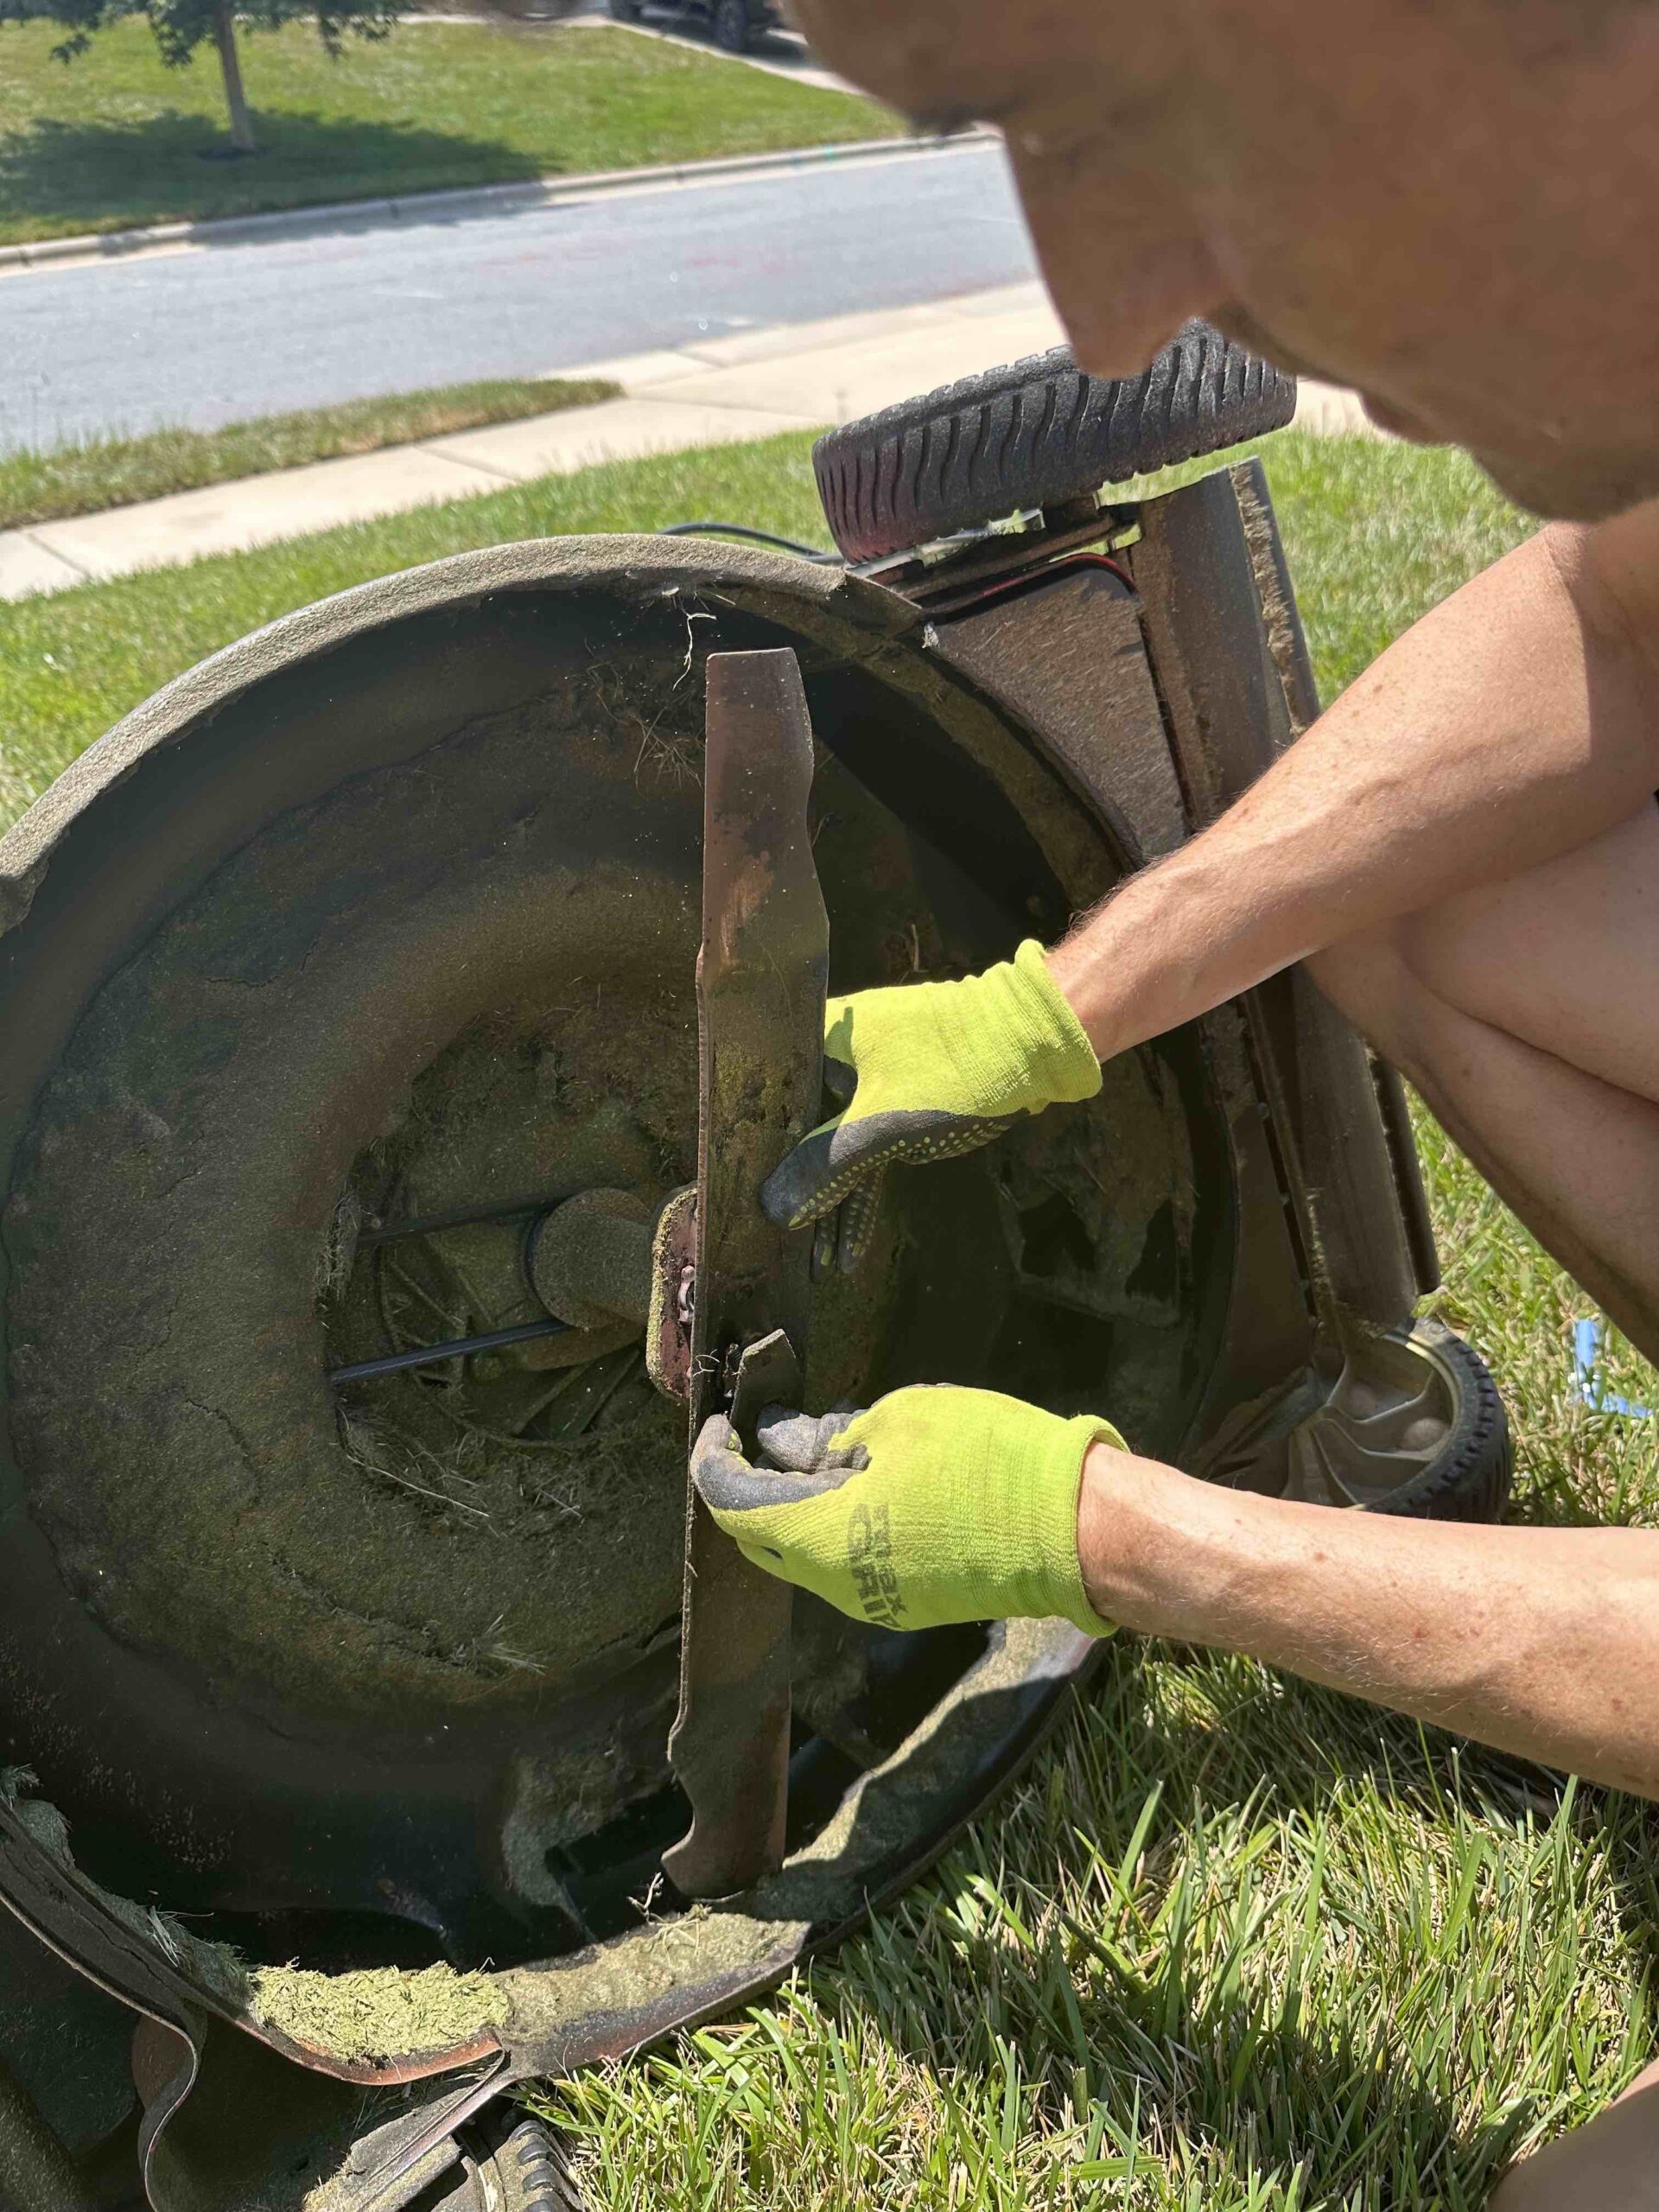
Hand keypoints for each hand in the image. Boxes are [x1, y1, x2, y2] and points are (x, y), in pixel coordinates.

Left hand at [691, 1383, 1122, 1635]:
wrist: (1079, 1532)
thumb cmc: (988, 1464)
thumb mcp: (898, 1421)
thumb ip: (828, 1437)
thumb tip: (783, 1443)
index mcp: (823, 1541)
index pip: (734, 1506)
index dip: (714, 1460)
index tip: (720, 1419)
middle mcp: (840, 1586)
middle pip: (764, 1540)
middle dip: (750, 1487)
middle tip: (765, 1430)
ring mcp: (879, 1602)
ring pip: (810, 1552)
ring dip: (801, 1502)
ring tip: (831, 1440)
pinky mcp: (913, 1602)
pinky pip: (852, 1561)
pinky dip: (840, 1520)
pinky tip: (869, 1474)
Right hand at [759, 942, 1100, 1264]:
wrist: (1035, 1043)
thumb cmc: (953, 1071)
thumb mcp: (882, 1125)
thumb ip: (826, 1168)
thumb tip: (772, 1210)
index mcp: (820, 1039)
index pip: (769, 1102)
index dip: (753, 1155)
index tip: (742, 1204)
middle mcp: (836, 1053)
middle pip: (800, 1130)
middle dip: (794, 1191)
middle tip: (776, 1249)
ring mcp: (870, 1075)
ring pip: (837, 1145)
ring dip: (832, 1201)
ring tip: (820, 1266)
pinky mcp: (900, 1096)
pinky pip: (867, 1147)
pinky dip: (863, 1188)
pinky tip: (852, 1244)